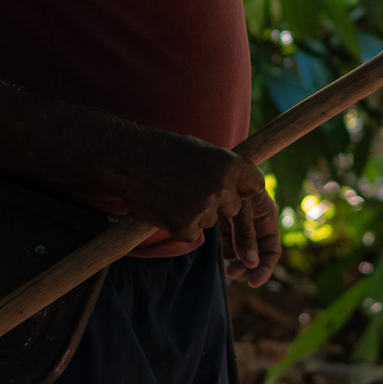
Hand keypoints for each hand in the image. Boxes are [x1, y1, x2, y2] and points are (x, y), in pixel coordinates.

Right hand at [111, 132, 280, 287]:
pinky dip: (179, 225)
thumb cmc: (163, 149)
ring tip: (171, 193)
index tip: (231, 189)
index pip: (255, 185)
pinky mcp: (186, 227)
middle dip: (218, 204)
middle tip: (190, 189)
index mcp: (229, 164)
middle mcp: (222, 187)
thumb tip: (241, 185)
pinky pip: (192, 234)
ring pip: (210, 221)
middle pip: (233, 207)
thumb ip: (225, 168)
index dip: (242, 188)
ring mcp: (204, 209)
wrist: (127, 157)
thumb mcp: (202, 150)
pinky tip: (164, 206)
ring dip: (195, 214)